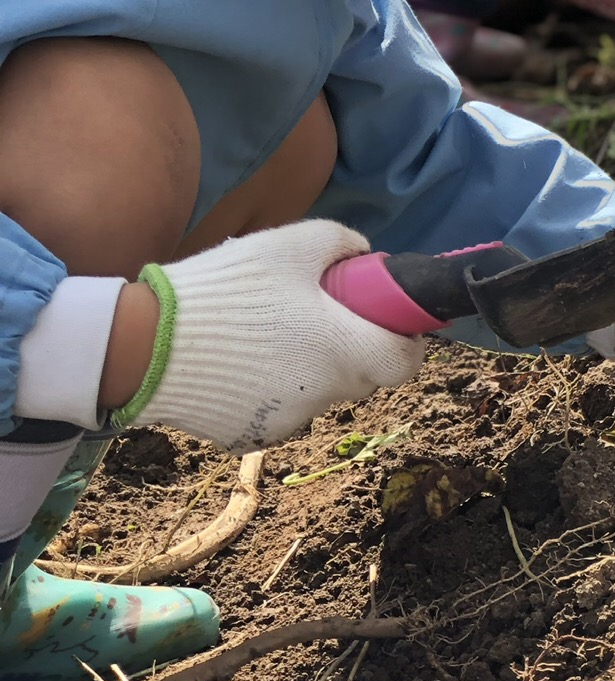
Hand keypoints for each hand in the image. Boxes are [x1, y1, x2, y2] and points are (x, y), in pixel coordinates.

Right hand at [125, 220, 426, 451]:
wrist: (143, 344)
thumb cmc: (227, 289)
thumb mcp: (291, 243)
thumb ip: (342, 244)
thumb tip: (365, 256)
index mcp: (345, 351)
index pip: (406, 362)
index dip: (405, 339)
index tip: (386, 319)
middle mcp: (325, 395)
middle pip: (363, 376)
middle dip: (353, 347)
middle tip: (319, 317)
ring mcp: (288, 422)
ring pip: (319, 393)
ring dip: (309, 369)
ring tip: (266, 335)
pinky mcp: (251, 437)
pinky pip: (279, 411)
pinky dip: (271, 390)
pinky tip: (238, 362)